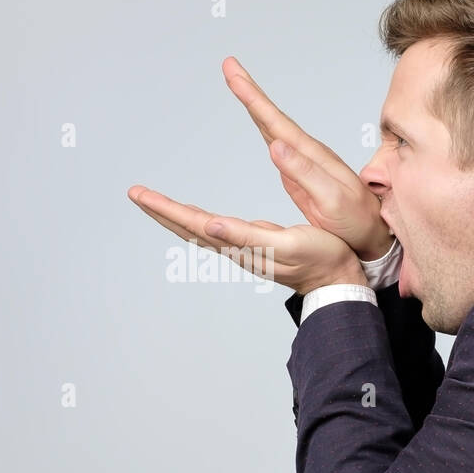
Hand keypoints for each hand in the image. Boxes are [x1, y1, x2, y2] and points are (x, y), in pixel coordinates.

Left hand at [126, 185, 366, 294]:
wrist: (338, 278)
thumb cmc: (320, 259)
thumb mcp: (285, 244)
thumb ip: (246, 235)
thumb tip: (209, 224)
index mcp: (237, 244)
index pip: (191, 223)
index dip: (165, 208)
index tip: (140, 194)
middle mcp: (233, 247)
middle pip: (186, 227)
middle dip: (160, 210)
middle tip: (135, 193)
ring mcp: (241, 247)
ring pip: (197, 229)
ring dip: (174, 215)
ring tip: (154, 202)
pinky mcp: (251, 243)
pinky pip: (214, 230)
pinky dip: (197, 219)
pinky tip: (196, 217)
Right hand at [222, 56, 393, 260]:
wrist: (374, 234)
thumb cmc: (357, 220)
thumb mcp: (332, 200)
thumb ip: (305, 173)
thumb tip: (275, 145)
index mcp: (312, 156)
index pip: (277, 121)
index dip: (253, 98)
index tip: (234, 75)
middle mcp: (307, 152)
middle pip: (272, 116)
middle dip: (249, 91)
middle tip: (229, 65)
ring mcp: (303, 161)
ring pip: (273, 126)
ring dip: (254, 104)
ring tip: (237, 82)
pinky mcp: (299, 174)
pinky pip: (277, 142)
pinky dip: (264, 127)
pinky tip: (259, 121)